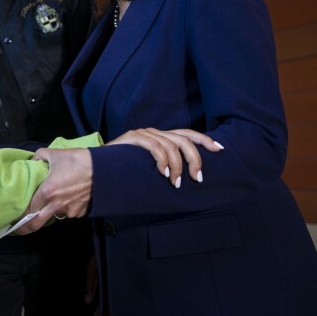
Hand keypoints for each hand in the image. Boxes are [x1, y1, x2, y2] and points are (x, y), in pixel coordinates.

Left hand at [14, 147, 91, 234]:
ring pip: (55, 214)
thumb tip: (33, 160)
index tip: (13, 218)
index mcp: (47, 192)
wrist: (104, 169)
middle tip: (19, 229)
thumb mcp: (55, 154)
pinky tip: (70, 196)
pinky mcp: (80, 213)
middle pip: (37, 223)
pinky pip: (68, 212)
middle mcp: (56, 205)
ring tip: (56, 197)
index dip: (20, 215)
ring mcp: (69, 211)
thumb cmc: (78, 160)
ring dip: (51, 209)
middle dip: (26, 228)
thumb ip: (40, 156)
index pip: (28, 210)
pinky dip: (66, 207)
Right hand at [107, 128, 222, 187]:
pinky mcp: (133, 138)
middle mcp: (154, 132)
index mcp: (160, 137)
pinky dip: (163, 161)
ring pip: (172, 146)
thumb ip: (165, 166)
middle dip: (195, 159)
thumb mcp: (149, 168)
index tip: (220, 150)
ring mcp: (144, 134)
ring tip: (175, 183)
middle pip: (184, 140)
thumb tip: (187, 178)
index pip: (188, 133)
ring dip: (177, 167)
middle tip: (196, 178)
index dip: (205, 140)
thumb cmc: (124, 172)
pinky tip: (163, 174)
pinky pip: (155, 147)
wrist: (96, 168)